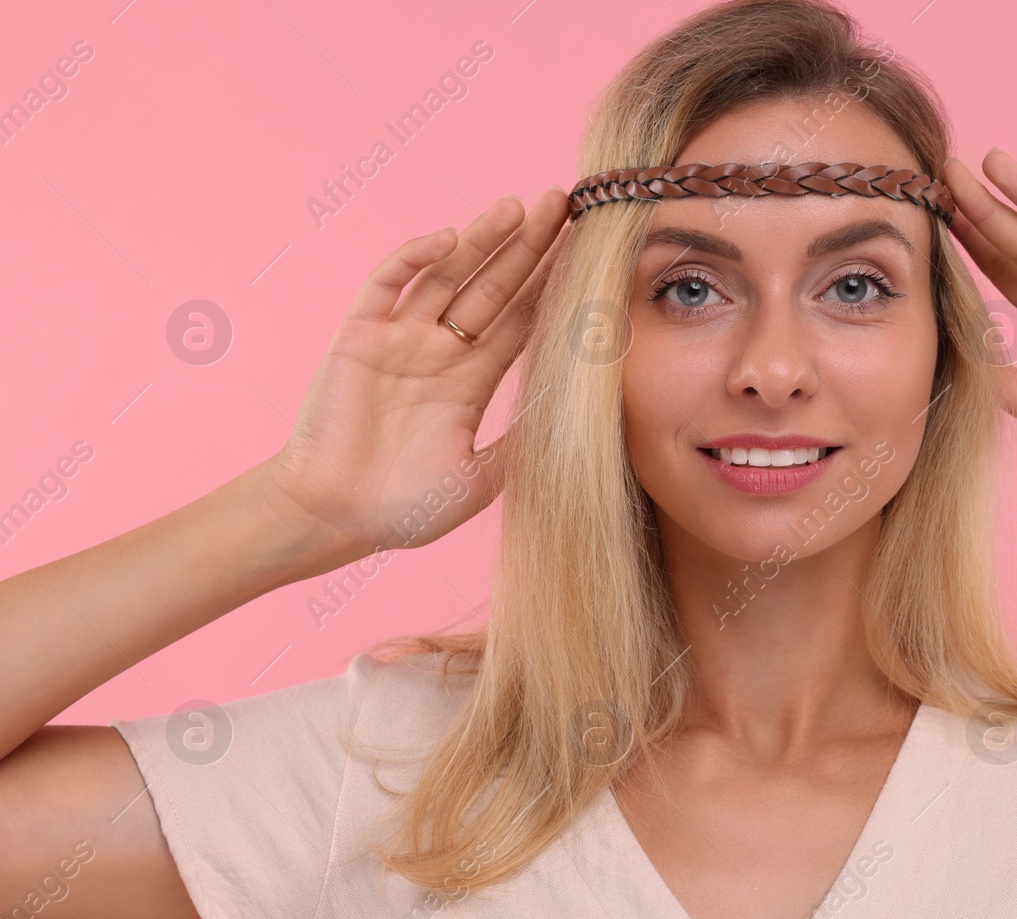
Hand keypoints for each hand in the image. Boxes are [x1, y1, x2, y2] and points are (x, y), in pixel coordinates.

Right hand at [259, 187, 570, 558]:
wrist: (333, 518)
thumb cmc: (402, 509)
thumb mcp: (481, 479)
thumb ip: (521, 443)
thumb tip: (576, 418)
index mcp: (470, 381)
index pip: (521, 321)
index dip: (551, 287)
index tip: (586, 254)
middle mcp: (439, 352)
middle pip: (494, 287)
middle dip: (528, 247)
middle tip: (564, 204)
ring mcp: (399, 340)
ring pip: (449, 276)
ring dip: (482, 240)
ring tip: (519, 206)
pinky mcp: (360, 336)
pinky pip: (388, 284)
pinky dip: (414, 258)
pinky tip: (448, 238)